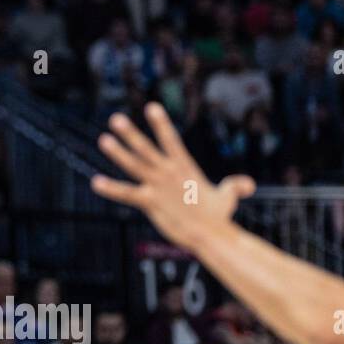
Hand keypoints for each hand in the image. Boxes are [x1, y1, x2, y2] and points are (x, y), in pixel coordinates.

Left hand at [91, 102, 255, 254]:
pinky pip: (127, 193)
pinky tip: (96, 182)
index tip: (151, 107)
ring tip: (103, 139)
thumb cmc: (218, 217)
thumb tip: (248, 184)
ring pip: (134, 165)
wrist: (211, 236)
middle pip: (146, 148)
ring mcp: (158, 186)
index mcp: (184, 168)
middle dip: (131, 133)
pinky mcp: (150, 201)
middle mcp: (169, 173)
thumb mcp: (228, 197)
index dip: (161, 124)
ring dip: (118, 152)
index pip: (171, 140)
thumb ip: (235, 186)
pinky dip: (111, 188)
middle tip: (115, 118)